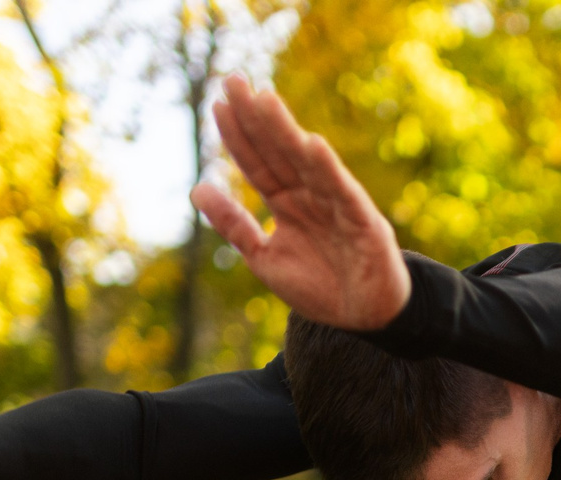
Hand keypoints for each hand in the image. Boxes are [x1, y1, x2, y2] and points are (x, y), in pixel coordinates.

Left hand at [191, 74, 410, 331]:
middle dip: (255, 117)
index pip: (257, 162)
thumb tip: (196, 189)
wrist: (365, 319)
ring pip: (306, 162)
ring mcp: (336, 204)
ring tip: (265, 100)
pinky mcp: (362, 221)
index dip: (237, 135)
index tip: (217, 103)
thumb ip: (233, 225)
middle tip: (233, 80)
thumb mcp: (263, 258)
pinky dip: (328, 170)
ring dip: (286, 131)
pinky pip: (342, 192)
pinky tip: (312, 145)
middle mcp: (310, 195)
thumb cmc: (319, 288)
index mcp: (286, 203)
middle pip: (278, 150)